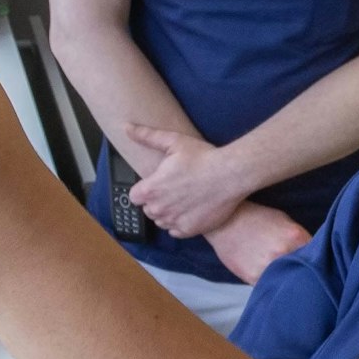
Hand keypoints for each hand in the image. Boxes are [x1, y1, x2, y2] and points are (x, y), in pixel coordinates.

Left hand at [123, 124, 248, 238]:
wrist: (230, 175)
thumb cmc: (203, 158)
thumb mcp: (173, 141)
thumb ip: (147, 136)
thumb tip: (127, 128)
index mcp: (150, 190)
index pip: (134, 196)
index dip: (144, 189)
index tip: (155, 183)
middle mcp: (159, 209)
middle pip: (148, 209)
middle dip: (156, 201)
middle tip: (173, 188)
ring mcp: (174, 221)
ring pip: (162, 221)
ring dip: (167, 213)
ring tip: (183, 199)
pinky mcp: (189, 230)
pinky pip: (176, 231)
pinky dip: (180, 223)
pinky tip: (190, 210)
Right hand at [202, 203, 310, 283]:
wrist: (223, 223)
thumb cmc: (256, 218)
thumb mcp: (283, 220)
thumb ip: (300, 238)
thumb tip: (316, 255)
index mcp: (294, 236)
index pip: (319, 256)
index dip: (319, 259)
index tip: (318, 261)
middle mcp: (282, 253)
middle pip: (305, 272)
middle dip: (304, 271)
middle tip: (300, 269)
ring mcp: (266, 267)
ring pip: (287, 282)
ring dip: (287, 279)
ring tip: (279, 270)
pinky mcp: (252, 278)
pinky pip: (269, 287)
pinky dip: (271, 283)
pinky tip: (266, 273)